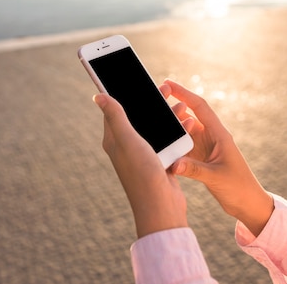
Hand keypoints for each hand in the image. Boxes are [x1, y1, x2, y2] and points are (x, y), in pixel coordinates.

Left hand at [93, 93, 187, 237]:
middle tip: (165, 88)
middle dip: (152, 102)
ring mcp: (144, 154)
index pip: (115, 110)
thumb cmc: (142, 174)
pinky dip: (177, 131)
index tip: (133, 78)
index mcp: (114, 140)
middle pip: (139, 116)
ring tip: (182, 106)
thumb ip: (115, 116)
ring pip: (156, 127)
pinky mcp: (159, 162)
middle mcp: (127, 146)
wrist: (161, 208)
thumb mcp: (127, 140)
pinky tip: (188, 124)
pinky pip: (168, 140)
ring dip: (168, 116)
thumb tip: (97, 95)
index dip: (123, 93)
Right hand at [161, 80, 273, 236]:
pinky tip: (159, 142)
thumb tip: (173, 164)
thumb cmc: (239, 187)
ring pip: (184, 131)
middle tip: (155, 98)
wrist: (248, 204)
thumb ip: (195, 169)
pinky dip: (172, 143)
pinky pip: (183, 146)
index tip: (168, 83)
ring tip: (152, 119)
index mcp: (219, 134)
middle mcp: (211, 137)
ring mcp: (205, 147)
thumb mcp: (216, 177)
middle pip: (188, 115)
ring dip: (171, 125)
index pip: (199, 107)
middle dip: (172, 106)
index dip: (184, 93)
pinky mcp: (200, 159)